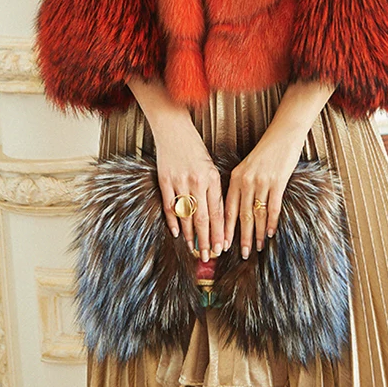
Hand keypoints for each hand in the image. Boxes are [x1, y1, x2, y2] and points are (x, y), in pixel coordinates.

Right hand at [154, 128, 224, 261]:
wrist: (174, 130)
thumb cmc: (194, 149)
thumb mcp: (210, 167)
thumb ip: (213, 190)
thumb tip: (217, 218)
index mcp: (212, 178)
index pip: (218, 212)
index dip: (220, 232)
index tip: (222, 248)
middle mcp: (197, 182)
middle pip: (203, 218)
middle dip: (207, 240)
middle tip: (209, 256)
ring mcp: (180, 182)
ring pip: (186, 216)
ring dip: (190, 235)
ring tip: (194, 249)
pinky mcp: (165, 180)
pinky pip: (170, 207)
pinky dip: (173, 222)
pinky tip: (177, 233)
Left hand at [223, 132, 303, 259]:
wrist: (283, 134)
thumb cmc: (265, 152)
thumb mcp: (247, 166)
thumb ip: (241, 185)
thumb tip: (239, 208)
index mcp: (235, 177)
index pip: (227, 208)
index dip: (225, 229)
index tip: (222, 245)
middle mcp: (246, 181)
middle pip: (242, 215)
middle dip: (241, 237)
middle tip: (241, 254)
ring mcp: (261, 182)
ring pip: (256, 214)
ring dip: (256, 234)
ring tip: (256, 248)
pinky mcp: (277, 182)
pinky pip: (273, 207)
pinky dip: (270, 222)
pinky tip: (270, 233)